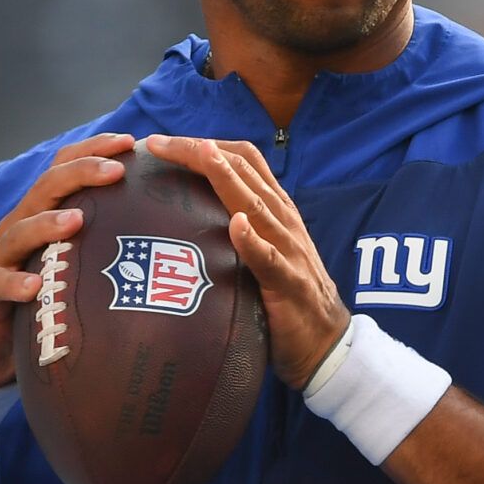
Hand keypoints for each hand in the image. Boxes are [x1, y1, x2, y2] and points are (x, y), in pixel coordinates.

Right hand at [0, 131, 134, 387]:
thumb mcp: (77, 260)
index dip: (94, 149)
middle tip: (116, 171)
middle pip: (45, 187)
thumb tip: (171, 230)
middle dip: (80, 174)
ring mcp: (0, 258)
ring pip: (19, 231)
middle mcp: (19, 225)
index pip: (64, 166)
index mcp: (41, 211)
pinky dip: (15, 283)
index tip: (131, 142)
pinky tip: (34, 286)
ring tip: (76, 220)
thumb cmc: (47, 294)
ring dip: (47, 223)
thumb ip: (108, 238)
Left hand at [146, 134, 350, 388]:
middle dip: (199, 150)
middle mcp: (283, 219)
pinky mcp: (289, 283)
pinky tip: (235, 225)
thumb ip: (237, 230)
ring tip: (199, 156)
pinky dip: (252, 239)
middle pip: (244, 169)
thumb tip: (186, 215)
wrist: (326, 342)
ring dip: (226, 178)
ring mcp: (288, 249)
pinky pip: (269, 258)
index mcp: (276, 209)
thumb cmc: (285, 298)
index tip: (163, 142)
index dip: (205, 144)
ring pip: (257, 204)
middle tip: (157, 142)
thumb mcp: (261, 252)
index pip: (243, 160)